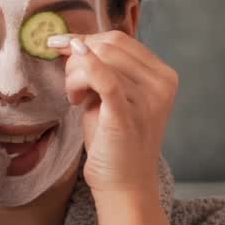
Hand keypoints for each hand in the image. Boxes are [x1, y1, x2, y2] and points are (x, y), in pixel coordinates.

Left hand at [46, 30, 178, 196]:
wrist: (125, 186)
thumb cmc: (115, 141)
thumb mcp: (115, 96)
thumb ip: (104, 68)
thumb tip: (74, 41)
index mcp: (163, 75)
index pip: (120, 40)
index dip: (86, 39)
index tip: (61, 44)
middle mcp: (161, 84)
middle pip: (109, 46)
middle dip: (78, 57)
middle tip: (70, 85)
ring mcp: (147, 99)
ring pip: (99, 60)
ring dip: (74, 75)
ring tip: (75, 98)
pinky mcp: (127, 114)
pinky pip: (104, 79)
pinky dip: (85, 70)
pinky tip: (74, 81)